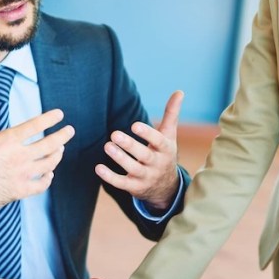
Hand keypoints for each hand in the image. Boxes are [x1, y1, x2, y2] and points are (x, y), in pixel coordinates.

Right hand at [0, 87, 74, 214]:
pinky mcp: (20, 191)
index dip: (49, 119)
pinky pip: (41, 185)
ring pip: (48, 164)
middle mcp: (18, 157)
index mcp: (7, 141)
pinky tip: (49, 174)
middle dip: (62, 136)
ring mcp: (21, 175)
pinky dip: (47, 178)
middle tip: (70, 130)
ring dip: (57, 155)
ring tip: (60, 149)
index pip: (35, 126)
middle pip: (48, 145)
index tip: (60, 114)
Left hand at [96, 90, 182, 211]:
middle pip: (144, 155)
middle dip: (130, 146)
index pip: (158, 141)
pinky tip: (98, 168)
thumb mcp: (169, 135)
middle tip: (114, 134)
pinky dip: (110, 177)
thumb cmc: (164, 153)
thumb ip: (171, 114)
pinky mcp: (135, 187)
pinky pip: (122, 183)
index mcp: (166, 149)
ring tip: (107, 146)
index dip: (147, 134)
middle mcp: (157, 164)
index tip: (135, 125)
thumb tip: (180, 91)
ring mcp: (146, 177)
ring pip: (132, 169)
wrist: (166, 187)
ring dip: (120, 158)